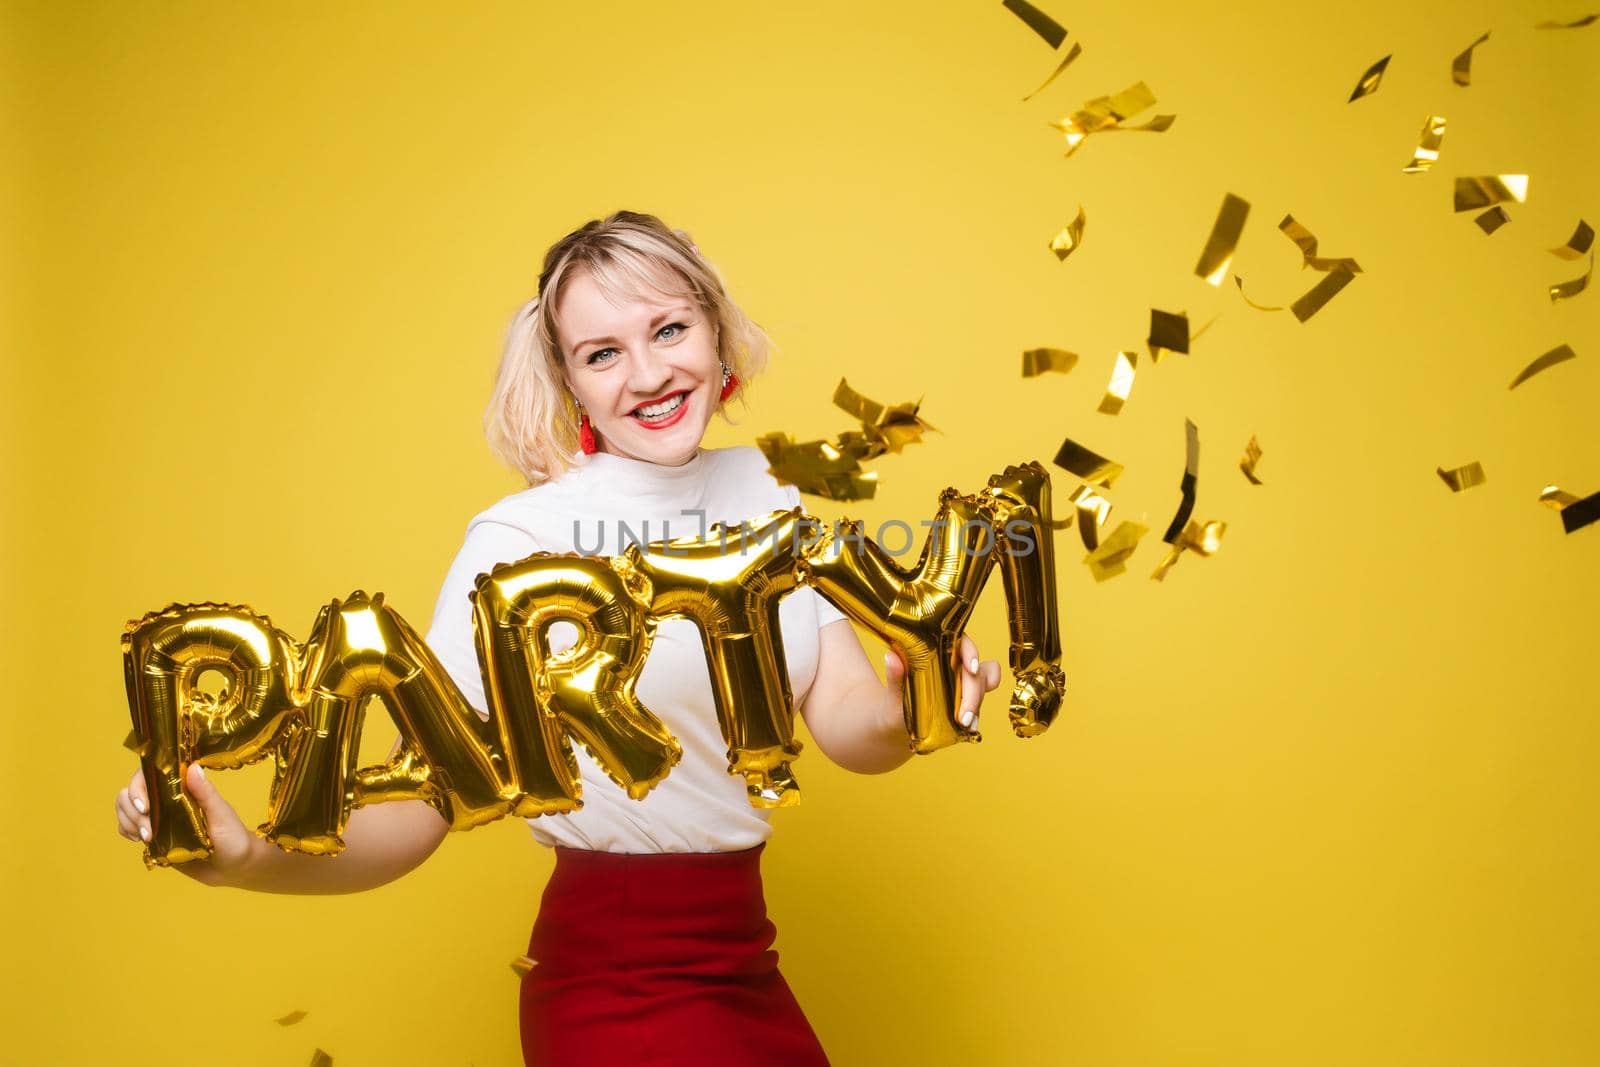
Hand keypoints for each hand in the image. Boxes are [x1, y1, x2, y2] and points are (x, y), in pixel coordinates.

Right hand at [114, 763, 261, 885]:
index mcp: (183, 788)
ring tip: (148, 838)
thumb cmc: (234, 838)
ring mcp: (158, 818)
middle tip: (148, 832)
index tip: (144, 806)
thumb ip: (206, 793)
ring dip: (128, 821)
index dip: (138, 786)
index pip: (150, 774)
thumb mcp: (222, 815)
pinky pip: (128, 828)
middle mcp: (167, 800)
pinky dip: (127, 831)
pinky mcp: (154, 837)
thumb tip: (193, 767)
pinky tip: (140, 840)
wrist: (234, 867)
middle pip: (129, 792)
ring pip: (125, 809)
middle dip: (131, 811)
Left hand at [882, 633, 1002, 731]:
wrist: (897, 722)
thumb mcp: (893, 692)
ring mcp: (961, 678)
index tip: (970, 668)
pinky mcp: (967, 695)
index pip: (959, 641)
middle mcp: (951, 661)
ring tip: (966, 723)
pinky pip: (981, 697)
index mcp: (935, 649)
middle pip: (973, 668)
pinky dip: (978, 710)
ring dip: (976, 703)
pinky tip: (970, 725)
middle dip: (973, 692)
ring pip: (980, 682)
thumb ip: (894, 676)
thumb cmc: (894, 700)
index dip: (970, 651)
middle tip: (963, 717)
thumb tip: (890, 657)